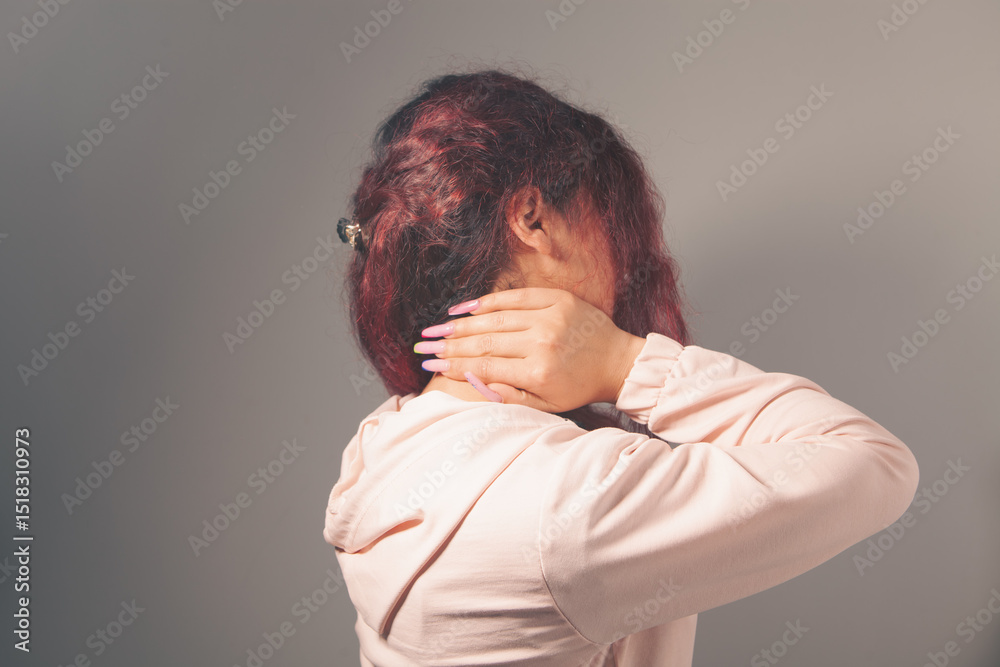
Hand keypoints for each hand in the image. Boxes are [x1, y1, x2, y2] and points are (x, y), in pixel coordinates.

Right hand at [414, 287, 646, 411]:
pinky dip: (487, 302)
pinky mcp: (556, 298)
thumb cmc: (579, 387)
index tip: (430, 365)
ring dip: (460, 323)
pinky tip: (464, 308)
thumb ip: (508, 395)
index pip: (485, 366)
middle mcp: (542, 342)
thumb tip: (472, 382)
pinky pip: (514, 298)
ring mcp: (549, 316)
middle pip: (484, 341)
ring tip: (436, 329)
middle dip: (449, 344)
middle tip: (423, 346)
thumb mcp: (546, 404)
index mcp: (538, 372)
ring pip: (494, 318)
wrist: (617, 362)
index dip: (454, 365)